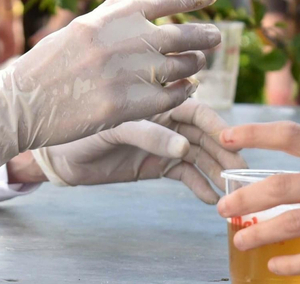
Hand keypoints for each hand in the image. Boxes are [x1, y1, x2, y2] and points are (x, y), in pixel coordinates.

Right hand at [0, 0, 220, 164]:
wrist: (19, 103)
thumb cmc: (50, 63)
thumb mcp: (80, 27)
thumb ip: (113, 9)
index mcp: (114, 17)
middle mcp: (125, 40)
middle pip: (184, 35)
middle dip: (206, 36)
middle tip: (216, 37)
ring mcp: (127, 74)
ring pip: (182, 68)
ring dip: (193, 67)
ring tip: (195, 67)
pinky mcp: (125, 106)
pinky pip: (171, 98)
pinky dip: (182, 93)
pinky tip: (184, 91)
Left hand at [31, 102, 247, 202]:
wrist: (57, 158)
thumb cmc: (81, 131)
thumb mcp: (114, 130)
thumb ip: (148, 135)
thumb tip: (182, 147)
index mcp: (157, 101)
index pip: (196, 111)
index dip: (218, 126)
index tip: (235, 143)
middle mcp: (165, 120)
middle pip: (203, 135)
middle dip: (224, 152)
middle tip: (242, 172)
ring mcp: (162, 143)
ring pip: (198, 155)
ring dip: (215, 171)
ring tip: (230, 190)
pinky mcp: (155, 165)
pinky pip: (183, 174)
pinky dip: (198, 184)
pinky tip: (209, 198)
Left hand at [216, 122, 299, 273]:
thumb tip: (287, 183)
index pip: (291, 135)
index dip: (254, 133)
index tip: (226, 138)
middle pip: (280, 185)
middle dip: (243, 199)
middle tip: (221, 207)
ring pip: (291, 224)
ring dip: (258, 232)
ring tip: (239, 239)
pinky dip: (290, 263)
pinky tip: (274, 264)